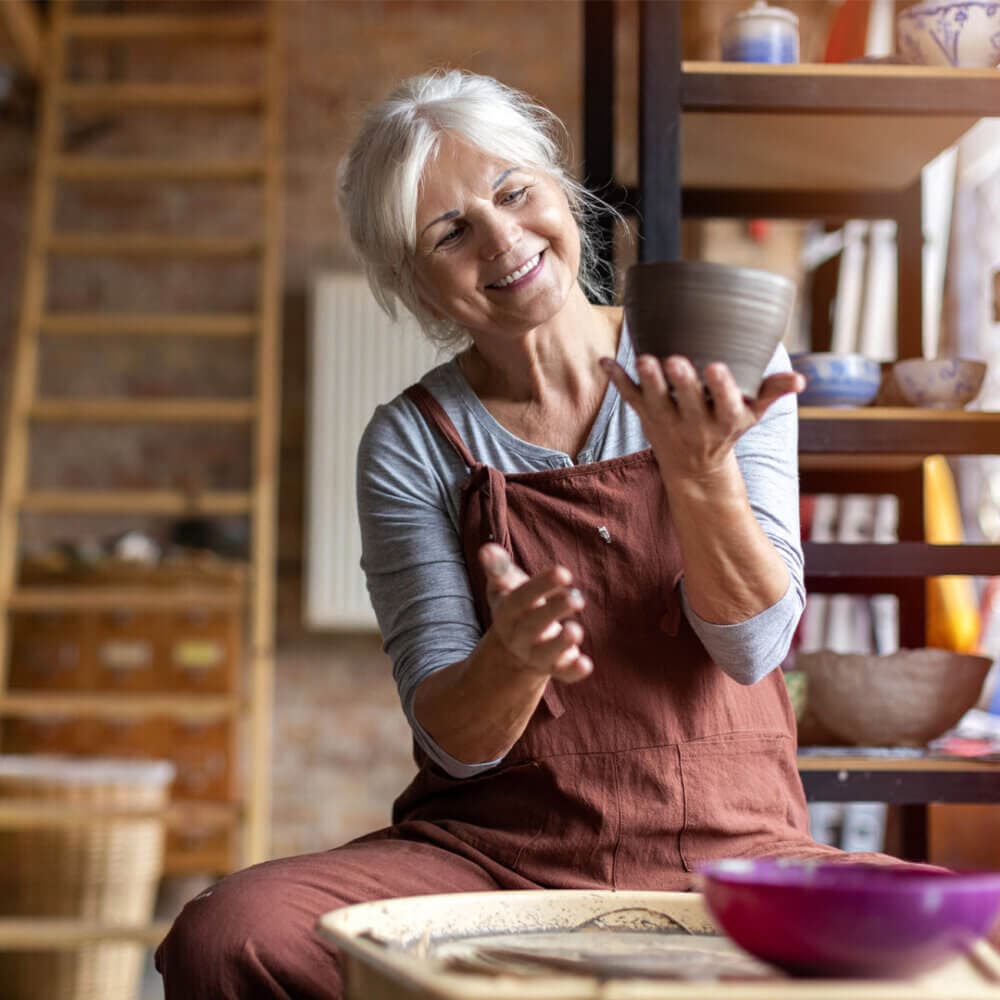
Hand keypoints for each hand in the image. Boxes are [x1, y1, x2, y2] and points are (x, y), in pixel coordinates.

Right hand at [479, 543, 591, 683]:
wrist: (515, 646)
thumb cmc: (516, 605)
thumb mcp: (505, 586)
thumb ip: (499, 569)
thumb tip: (486, 549)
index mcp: (508, 612)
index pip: (521, 598)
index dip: (541, 586)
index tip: (564, 573)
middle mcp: (520, 635)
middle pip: (535, 624)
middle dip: (555, 611)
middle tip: (577, 599)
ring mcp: (537, 654)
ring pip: (547, 653)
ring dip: (561, 643)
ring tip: (576, 631)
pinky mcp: (555, 668)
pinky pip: (563, 673)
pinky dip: (574, 671)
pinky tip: (586, 664)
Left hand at [600, 354, 803, 483]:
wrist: (694, 469)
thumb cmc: (726, 430)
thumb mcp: (751, 415)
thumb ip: (772, 392)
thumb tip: (800, 380)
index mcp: (724, 420)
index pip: (726, 405)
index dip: (722, 387)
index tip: (716, 367)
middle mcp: (695, 423)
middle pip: (688, 402)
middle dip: (682, 382)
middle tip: (675, 360)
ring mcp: (667, 421)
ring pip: (656, 401)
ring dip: (648, 380)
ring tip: (643, 359)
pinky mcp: (646, 417)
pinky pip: (629, 399)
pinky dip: (617, 380)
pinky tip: (604, 362)